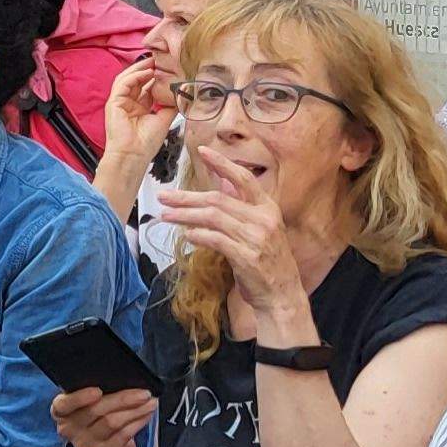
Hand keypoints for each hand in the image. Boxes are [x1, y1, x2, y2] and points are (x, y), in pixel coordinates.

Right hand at [53, 385, 159, 446]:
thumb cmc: (97, 417)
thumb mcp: (89, 403)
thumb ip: (94, 393)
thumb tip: (119, 380)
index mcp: (61, 412)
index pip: (63, 405)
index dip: (79, 398)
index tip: (98, 391)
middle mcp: (69, 430)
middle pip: (95, 411)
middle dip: (123, 399)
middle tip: (143, 392)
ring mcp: (86, 444)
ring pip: (112, 422)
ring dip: (135, 410)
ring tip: (150, 402)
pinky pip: (124, 434)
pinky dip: (138, 422)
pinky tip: (146, 414)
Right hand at [106, 59, 178, 159]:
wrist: (133, 155)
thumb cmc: (145, 143)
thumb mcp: (164, 119)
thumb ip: (170, 105)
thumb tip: (181, 93)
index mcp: (139, 108)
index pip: (146, 86)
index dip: (156, 77)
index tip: (168, 68)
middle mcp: (128, 103)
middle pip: (136, 80)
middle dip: (148, 69)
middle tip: (160, 59)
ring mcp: (119, 102)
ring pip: (127, 79)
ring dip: (140, 69)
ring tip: (153, 62)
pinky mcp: (113, 102)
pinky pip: (122, 84)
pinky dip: (134, 76)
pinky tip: (146, 72)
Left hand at [163, 160, 312, 320]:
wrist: (282, 296)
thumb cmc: (267, 261)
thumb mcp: (259, 228)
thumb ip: (241, 205)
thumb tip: (224, 182)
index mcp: (268, 208)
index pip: (244, 179)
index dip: (223, 163)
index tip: (202, 151)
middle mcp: (264, 219)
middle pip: (218, 200)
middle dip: (187, 197)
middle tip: (163, 196)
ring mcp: (257, 239)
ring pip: (213, 218)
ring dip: (185, 216)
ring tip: (165, 215)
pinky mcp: (248, 258)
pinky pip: (217, 241)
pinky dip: (199, 236)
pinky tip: (187, 235)